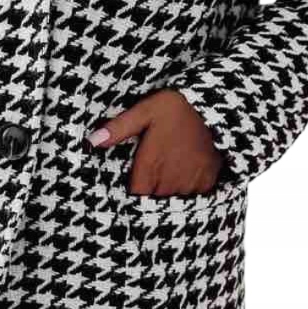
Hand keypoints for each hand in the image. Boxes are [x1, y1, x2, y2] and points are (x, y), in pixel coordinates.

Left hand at [85, 88, 224, 195]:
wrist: (214, 109)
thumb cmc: (176, 108)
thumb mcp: (144, 112)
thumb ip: (118, 129)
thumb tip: (93, 141)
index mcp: (149, 169)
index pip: (135, 198)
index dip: (132, 193)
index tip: (133, 183)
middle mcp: (169, 182)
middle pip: (153, 200)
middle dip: (150, 191)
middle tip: (153, 172)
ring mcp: (189, 185)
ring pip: (172, 200)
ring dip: (168, 191)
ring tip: (168, 172)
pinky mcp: (206, 184)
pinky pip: (193, 198)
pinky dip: (187, 190)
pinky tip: (184, 174)